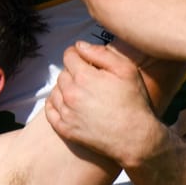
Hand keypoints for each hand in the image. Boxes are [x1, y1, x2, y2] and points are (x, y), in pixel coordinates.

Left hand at [44, 42, 163, 166]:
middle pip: (63, 73)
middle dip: (73, 71)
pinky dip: (55, 104)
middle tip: (88, 77)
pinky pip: (50, 111)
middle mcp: (70, 94)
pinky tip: (65, 103)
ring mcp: (66, 113)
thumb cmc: (134, 103)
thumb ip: (101, 53)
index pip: (68, 56)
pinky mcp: (65, 129)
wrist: (135, 138)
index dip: (76, 54)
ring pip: (55, 91)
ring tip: (80, 91)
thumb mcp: (126, 70)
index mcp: (84, 77)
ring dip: (64, 88)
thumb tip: (80, 45)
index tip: (84, 58)